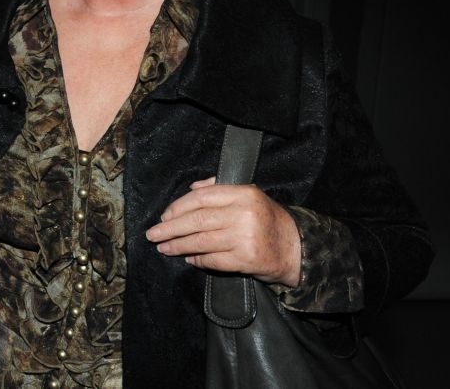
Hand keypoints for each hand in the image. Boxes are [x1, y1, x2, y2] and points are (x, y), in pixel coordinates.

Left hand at [146, 178, 301, 286]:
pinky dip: (197, 259)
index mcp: (243, 193)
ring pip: (201, 241)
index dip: (177, 207)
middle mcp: (244, 214)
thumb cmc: (267, 220)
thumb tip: (190, 189)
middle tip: (153, 234)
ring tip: (164, 247)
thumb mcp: (249, 196)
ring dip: (178, 245)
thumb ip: (219, 189)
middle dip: (170, 228)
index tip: (164, 216)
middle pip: (197, 220)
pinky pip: (212, 260)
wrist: (296, 249)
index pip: (201, 197)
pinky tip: (188, 258)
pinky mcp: (246, 259)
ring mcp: (245, 237)